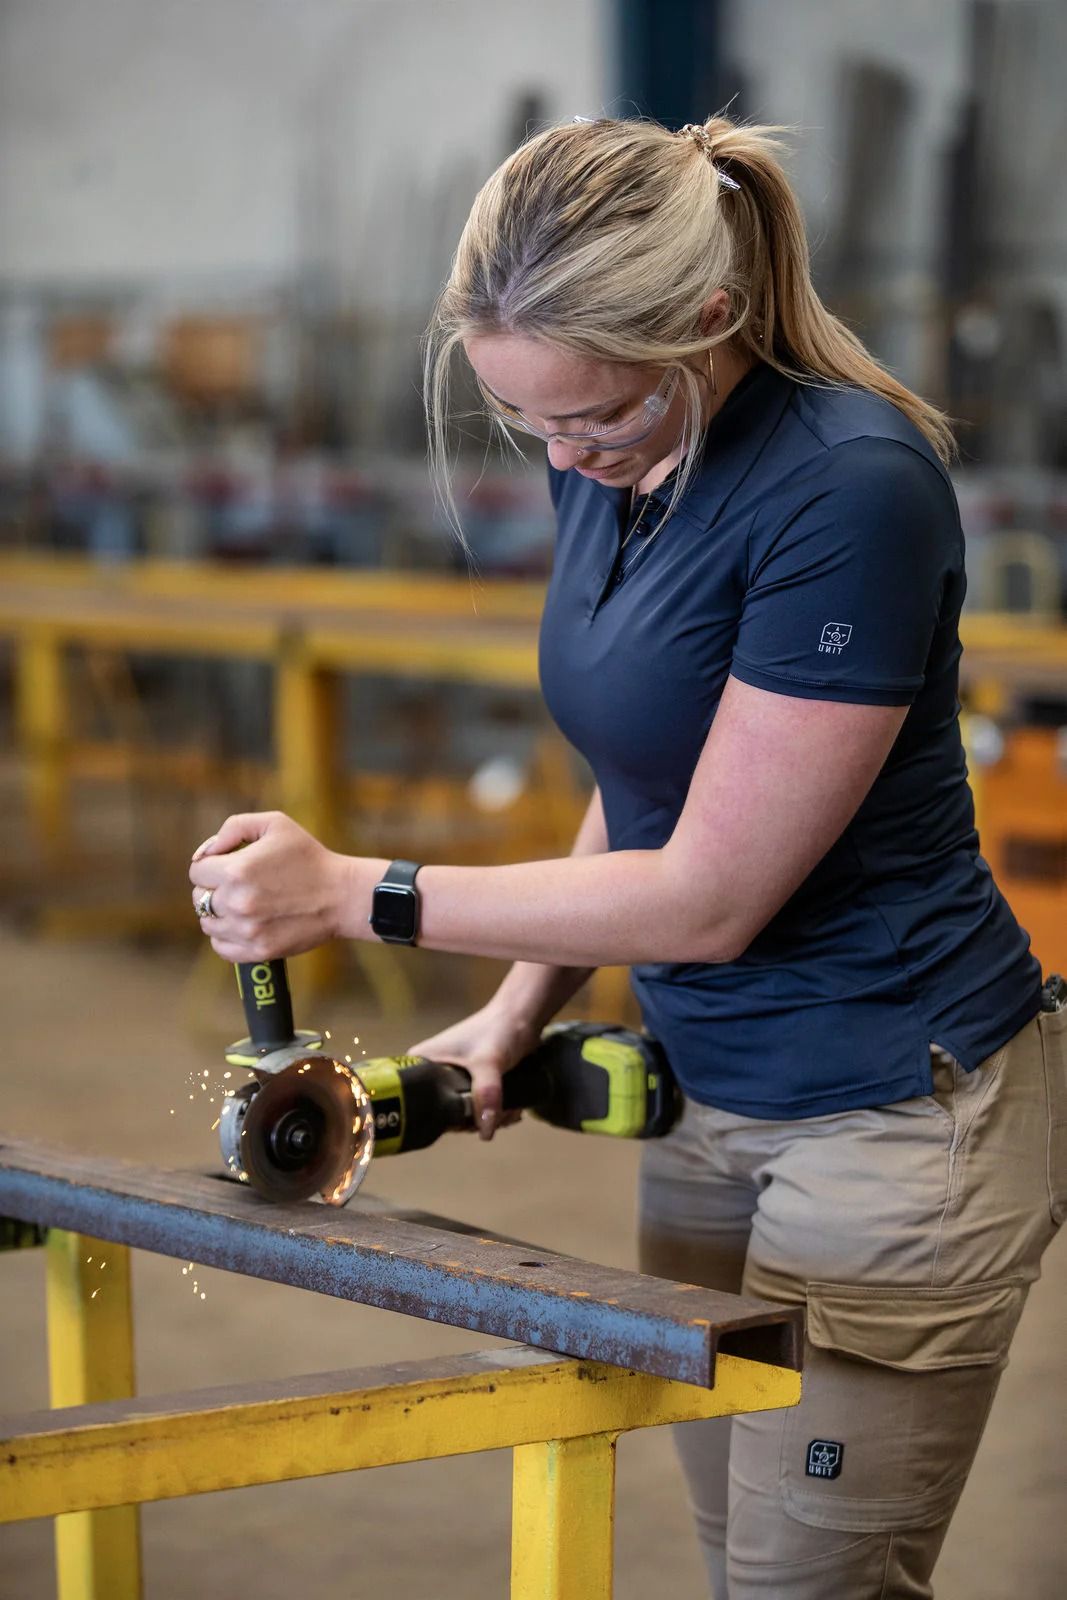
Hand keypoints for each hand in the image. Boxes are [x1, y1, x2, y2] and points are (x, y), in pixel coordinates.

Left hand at [189, 811, 375, 961]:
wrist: (342, 895)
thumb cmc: (309, 856)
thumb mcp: (275, 824)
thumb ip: (233, 827)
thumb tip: (205, 852)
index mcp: (236, 870)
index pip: (196, 871)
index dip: (210, 864)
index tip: (226, 865)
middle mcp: (236, 902)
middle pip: (199, 898)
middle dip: (213, 888)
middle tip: (238, 884)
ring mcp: (247, 930)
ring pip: (207, 923)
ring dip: (218, 913)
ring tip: (242, 904)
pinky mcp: (258, 950)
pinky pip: (221, 947)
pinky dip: (225, 936)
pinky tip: (243, 924)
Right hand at [407, 1005, 541, 1140]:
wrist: (522, 1016)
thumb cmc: (497, 1030)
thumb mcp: (488, 1063)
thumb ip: (485, 1095)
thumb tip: (485, 1132)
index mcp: (421, 1064)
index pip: (420, 1105)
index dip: (443, 1118)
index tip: (468, 1119)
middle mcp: (432, 1074)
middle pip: (446, 1114)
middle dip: (475, 1119)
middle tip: (497, 1114)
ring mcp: (452, 1079)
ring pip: (466, 1114)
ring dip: (490, 1118)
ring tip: (509, 1109)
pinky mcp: (472, 1083)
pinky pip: (478, 1108)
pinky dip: (496, 1113)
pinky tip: (513, 1109)